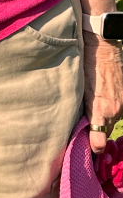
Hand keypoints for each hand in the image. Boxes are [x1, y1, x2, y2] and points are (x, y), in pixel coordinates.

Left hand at [84, 33, 122, 152]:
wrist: (101, 48)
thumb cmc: (85, 66)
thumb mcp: (79, 90)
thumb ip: (81, 109)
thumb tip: (79, 124)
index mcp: (99, 110)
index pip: (98, 142)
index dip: (93, 147)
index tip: (88, 149)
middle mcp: (113, 111)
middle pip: (105, 131)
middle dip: (97, 131)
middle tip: (87, 126)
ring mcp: (122, 105)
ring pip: (112, 120)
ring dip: (105, 118)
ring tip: (95, 107)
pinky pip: (119, 110)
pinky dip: (112, 108)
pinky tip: (104, 98)